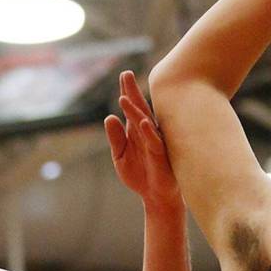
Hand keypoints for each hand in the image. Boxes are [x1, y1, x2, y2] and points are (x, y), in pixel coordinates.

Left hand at [105, 71, 181, 211]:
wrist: (155, 196)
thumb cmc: (140, 174)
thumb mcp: (120, 156)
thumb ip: (115, 138)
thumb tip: (109, 117)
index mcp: (137, 131)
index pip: (132, 108)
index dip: (127, 92)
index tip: (124, 74)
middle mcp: (148, 132)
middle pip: (139, 109)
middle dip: (132, 92)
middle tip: (125, 74)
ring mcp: (155, 143)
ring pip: (145, 123)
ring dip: (135, 110)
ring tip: (123, 97)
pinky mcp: (161, 157)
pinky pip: (154, 142)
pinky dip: (148, 133)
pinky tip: (142, 122)